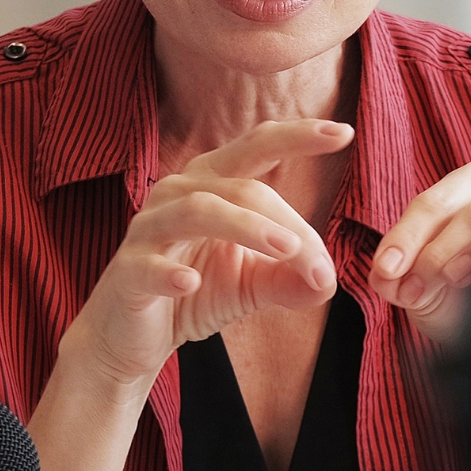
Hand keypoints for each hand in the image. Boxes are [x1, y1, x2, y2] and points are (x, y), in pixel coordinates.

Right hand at [68, 118, 351, 392]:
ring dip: (246, 227)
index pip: (256, 147)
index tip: (344, 132)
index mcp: (212, 186)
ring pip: (198, 210)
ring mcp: (148, 230)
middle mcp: (178, 194)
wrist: (132, 338)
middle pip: (240, 186)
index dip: (297, 136)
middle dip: (287, 219)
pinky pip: (148, 264)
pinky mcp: (127, 272)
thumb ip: (290, 278)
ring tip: (286, 249)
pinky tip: (190, 283)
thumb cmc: (194, 296)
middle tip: (319, 261)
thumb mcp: (251, 285)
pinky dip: (169, 270)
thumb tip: (328, 282)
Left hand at [370, 161, 470, 343]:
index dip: (404, 238)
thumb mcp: (415, 283)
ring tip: (446, 281)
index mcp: (463, 187)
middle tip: (412, 286)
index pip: (430, 204)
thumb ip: (393, 275)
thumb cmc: (454, 294)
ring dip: (458, 252)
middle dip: (431, 248)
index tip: (386, 270)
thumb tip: (384, 275)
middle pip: (460, 208)